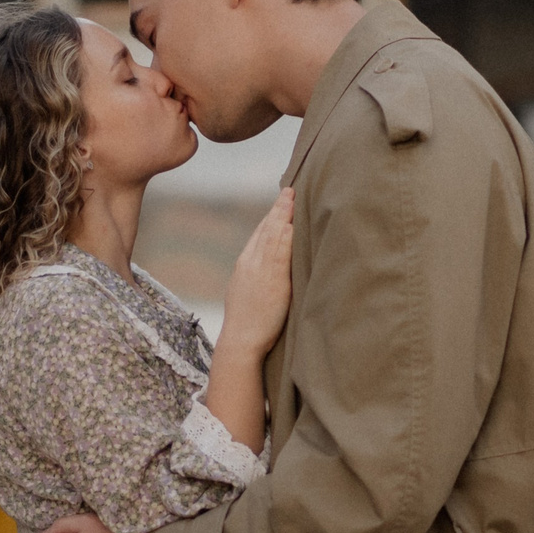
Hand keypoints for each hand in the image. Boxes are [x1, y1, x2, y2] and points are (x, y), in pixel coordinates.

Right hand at [217, 188, 294, 356]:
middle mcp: (251, 263)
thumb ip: (258, 278)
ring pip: (273, 236)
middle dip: (278, 209)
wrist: (240, 341)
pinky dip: (287, 236)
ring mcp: (261, 271)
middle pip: (266, 229)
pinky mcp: (273, 281)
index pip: (258, 234)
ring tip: (293, 198)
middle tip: (289, 191)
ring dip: (284, 215)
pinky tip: (293, 224)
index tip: (280, 204)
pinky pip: (281, 253)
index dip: (270, 217)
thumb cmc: (247, 325)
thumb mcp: (246, 293)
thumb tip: (270, 273)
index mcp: (244, 265)